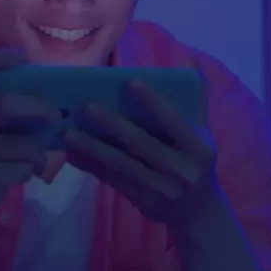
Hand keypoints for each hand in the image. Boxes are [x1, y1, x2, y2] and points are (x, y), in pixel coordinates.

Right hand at [0, 48, 61, 218]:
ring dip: (40, 154)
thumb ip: (7, 113)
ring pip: (26, 145)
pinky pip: (25, 169)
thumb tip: (52, 103)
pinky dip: (31, 172)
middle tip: (56, 116)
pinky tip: (20, 174)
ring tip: (37, 160)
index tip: (21, 58)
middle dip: (39, 108)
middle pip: (6, 105)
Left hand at [62, 78, 220, 228]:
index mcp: (197, 146)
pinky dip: (91, 166)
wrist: (198, 212)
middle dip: (112, 125)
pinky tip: (72, 153)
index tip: (130, 81)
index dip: (153, 102)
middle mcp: (180, 169)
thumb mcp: (203, 132)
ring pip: (121, 164)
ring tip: (68, 133)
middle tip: (86, 107)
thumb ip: (196, 98)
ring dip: (92, 148)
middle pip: (141, 143)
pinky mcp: (141, 201)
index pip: (173, 121)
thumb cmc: (196, 160)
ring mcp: (160, 188)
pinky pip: (112, 180)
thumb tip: (188, 58)